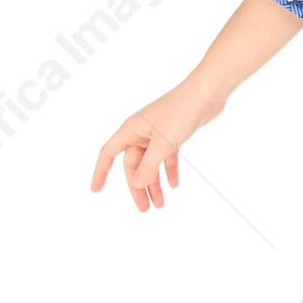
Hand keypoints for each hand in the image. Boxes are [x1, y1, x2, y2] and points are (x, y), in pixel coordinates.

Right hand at [91, 73, 225, 212]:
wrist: (206, 93)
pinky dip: (169, 170)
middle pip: (133, 164)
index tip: (96, 190)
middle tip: (145, 209)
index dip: (100, 172)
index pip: (108, 153)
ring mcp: (157, 133)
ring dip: (155, 183)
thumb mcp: (163, 143)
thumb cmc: (181, 111)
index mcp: (131, 129)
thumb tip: (137, 183)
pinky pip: (166, 157)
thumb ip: (149, 165)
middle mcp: (140, 131)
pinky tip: (174, 184)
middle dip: (138, 187)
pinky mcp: (173, 134)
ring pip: (150, 163)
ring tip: (160, 204)